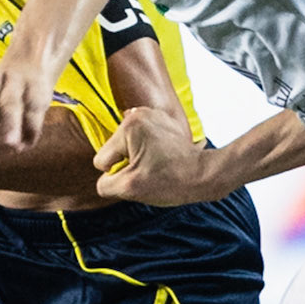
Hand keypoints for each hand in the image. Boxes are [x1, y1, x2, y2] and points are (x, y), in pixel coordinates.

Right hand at [94, 108, 221, 205]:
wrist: (202, 175)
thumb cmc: (169, 182)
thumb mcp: (130, 189)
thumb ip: (106, 185)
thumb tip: (105, 175)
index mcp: (128, 127)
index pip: (102, 161)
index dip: (117, 175)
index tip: (141, 175)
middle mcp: (138, 114)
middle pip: (114, 150)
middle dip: (127, 163)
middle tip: (150, 170)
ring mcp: (150, 115)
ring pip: (126, 145)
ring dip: (136, 156)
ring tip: (157, 163)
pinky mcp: (160, 120)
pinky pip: (140, 139)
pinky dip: (147, 148)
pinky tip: (161, 156)